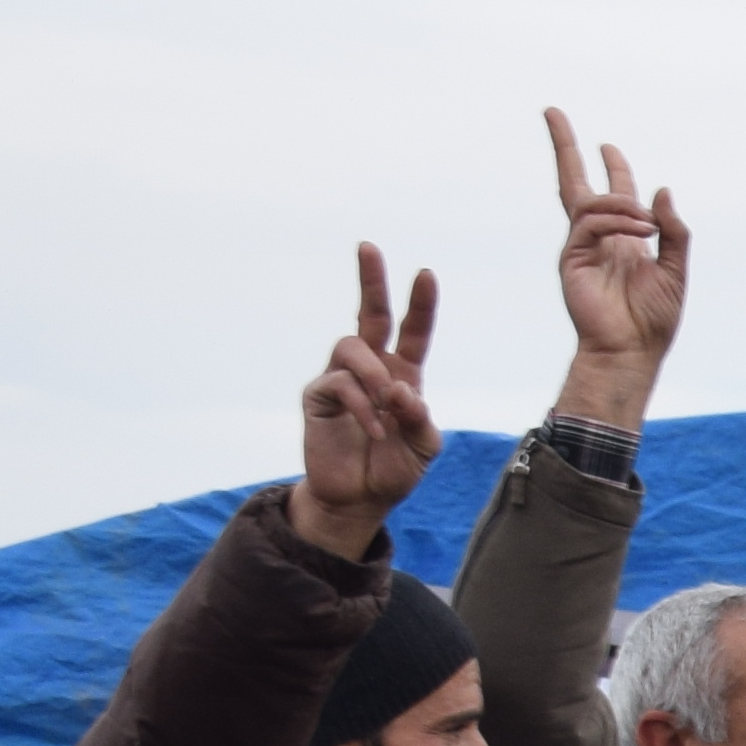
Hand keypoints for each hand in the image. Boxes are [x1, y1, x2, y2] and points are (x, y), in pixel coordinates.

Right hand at [293, 243, 443, 560]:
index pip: (412, 332)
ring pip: (353, 347)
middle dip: (370, 280)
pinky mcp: (318, 395)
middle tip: (368, 246)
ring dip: (375, 373)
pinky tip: (375, 429)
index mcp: (403, 375)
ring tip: (388, 405)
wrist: (360, 499)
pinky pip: (340, 383)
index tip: (426, 273)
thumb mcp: (423, 446)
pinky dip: (363, 406)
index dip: (420, 305)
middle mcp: (371, 369)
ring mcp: (341, 378)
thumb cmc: (394, 469)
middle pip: (369, 314)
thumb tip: (401, 390)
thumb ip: (419, 418)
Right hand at [538, 108, 688, 426]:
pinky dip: (615, 218)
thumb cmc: (654, 319)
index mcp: (623, 238)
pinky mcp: (571, 257)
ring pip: (589, 200)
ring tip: (647, 220)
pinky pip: (589, 222)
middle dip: (565, 146)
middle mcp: (598, 237)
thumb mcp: (675, 270)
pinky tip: (640, 228)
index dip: (612, 168)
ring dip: (621, 201)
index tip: (608, 147)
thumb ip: (673, 231)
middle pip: (575, 182)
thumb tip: (662, 190)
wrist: (632, 350)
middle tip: (552, 111)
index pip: (612, 193)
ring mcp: (581, 246)